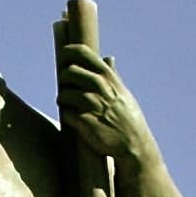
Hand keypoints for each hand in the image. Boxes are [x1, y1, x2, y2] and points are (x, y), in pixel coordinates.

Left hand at [57, 42, 160, 172]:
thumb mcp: (123, 93)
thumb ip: (113, 75)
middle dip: (64, 77)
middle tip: (65, 83)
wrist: (133, 144)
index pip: (85, 54)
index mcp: (109, 79)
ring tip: (64, 101)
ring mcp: (93, 106)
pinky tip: (69, 115)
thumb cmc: (128, 118)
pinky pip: (66, 113)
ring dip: (62, 97)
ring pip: (65, 93)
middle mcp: (101, 89)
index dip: (70, 51)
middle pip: (71, 72)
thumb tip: (108, 59)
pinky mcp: (86, 123)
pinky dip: (65, 113)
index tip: (64, 54)